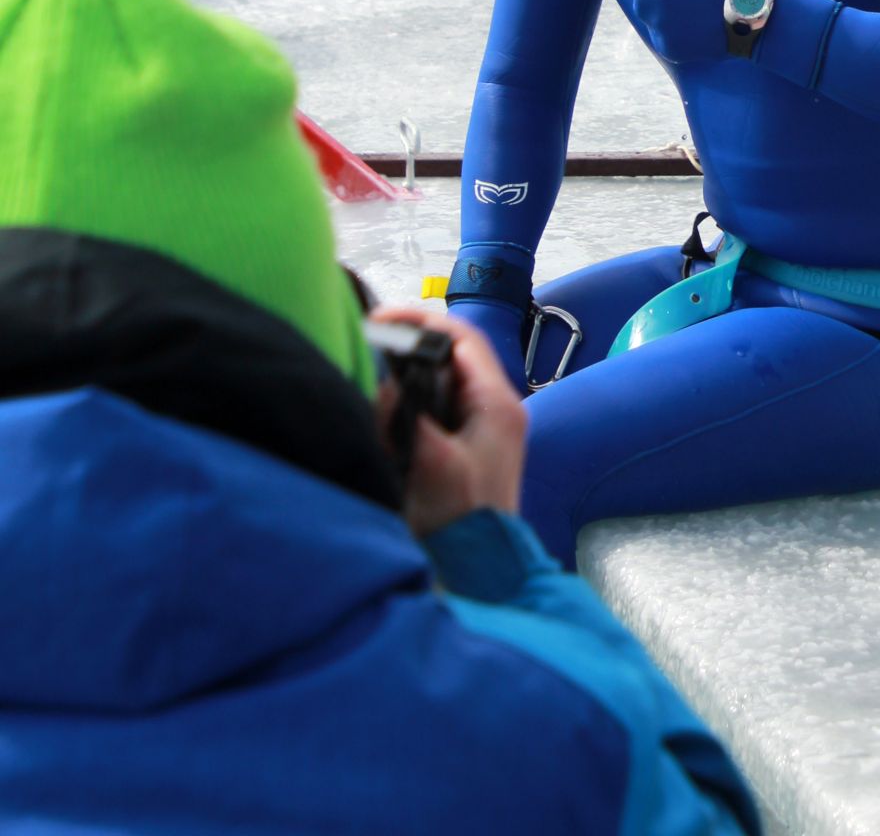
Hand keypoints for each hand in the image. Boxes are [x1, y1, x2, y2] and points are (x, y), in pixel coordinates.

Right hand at [373, 307, 526, 536]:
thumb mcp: (431, 466)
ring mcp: (484, 428)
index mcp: (497, 404)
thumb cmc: (464, 524)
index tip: (382, 320)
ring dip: (409, 373)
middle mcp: (496, 409)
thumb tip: (384, 383)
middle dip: (411, 344)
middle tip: (370, 340)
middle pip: (452, 355)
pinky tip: (386, 408)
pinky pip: (439, 406)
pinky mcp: (469, 447)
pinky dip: (413, 399)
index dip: (421, 321)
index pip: (461, 338)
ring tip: (372, 369)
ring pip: (443, 380)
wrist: (481, 571)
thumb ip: (406, 418)